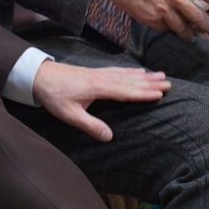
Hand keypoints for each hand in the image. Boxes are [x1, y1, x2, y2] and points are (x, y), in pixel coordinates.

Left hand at [31, 60, 170, 141]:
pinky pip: (119, 71)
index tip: (160, 94)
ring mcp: (99, 73)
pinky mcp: (95, 72)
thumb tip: (110, 137)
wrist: (39, 76)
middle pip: (131, 81)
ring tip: (160, 76)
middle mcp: (102, 78)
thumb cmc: (54, 96)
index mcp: (98, 88)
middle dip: (150, 83)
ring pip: (127, 74)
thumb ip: (91, 126)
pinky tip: (138, 72)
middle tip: (169, 84)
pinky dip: (131, 71)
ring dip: (144, 76)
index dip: (143, 93)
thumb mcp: (70, 115)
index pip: (126, 91)